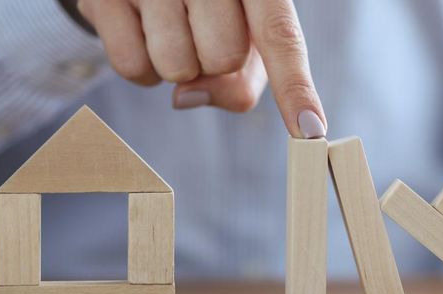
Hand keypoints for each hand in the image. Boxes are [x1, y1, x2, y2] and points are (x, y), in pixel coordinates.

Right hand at [75, 0, 326, 137]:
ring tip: (171, 26)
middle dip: (213, 62)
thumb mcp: (242, 31)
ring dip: (176, 67)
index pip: (281, 37)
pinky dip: (141, 69)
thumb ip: (240, 78)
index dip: (295, 89)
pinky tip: (143, 35)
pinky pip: (132, 68)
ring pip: (176, 68)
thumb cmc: (211, 7)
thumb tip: (187, 97)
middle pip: (223, 60)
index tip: (311, 132)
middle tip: (201, 29)